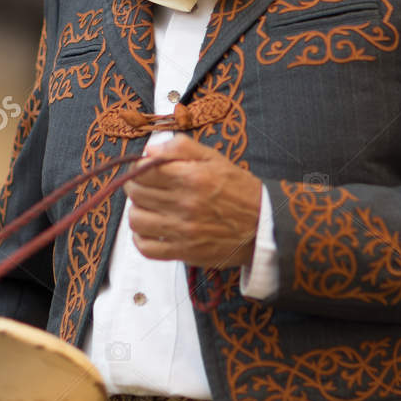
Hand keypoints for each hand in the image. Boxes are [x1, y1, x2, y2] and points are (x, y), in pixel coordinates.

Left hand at [126, 135, 262, 267]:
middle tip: (145, 187)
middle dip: (136, 186)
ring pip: (136, 221)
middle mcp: (185, 205)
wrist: (263, 226)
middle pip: (137, 194)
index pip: (143, 170)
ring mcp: (183, 231)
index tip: (143, 169)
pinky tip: (152, 230)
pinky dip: (141, 239)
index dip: (138, 168)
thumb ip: (181, 148)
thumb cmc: (239, 190)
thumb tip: (150, 150)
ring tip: (150, 208)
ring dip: (138, 212)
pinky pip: (146, 248)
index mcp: (192, 177)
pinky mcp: (184, 252)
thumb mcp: (215, 158)